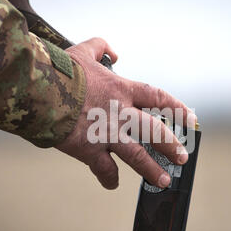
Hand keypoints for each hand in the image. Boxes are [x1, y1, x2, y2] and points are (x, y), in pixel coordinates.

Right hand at [55, 38, 196, 189]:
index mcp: (122, 90)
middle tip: (182, 157)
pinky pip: (104, 168)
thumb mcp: (84, 50)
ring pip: (137, 156)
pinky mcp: (89, 150)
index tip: (191, 118)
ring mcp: (107, 134)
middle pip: (155, 132)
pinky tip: (113, 184)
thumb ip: (101, 46)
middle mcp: (121, 114)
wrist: (39, 90)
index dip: (178, 109)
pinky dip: (109, 178)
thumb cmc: (61, 70)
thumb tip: (113, 51)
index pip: (159, 99)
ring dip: (151, 170)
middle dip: (171, 145)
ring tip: (164, 181)